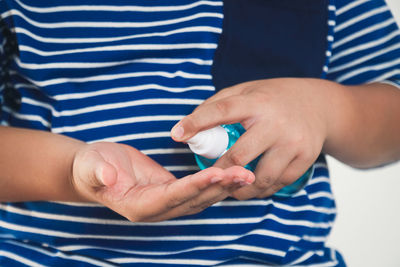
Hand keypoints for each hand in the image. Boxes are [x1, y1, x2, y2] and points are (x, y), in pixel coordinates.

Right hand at [72, 142, 254, 221]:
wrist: (94, 169)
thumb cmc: (91, 167)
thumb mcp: (90, 166)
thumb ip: (97, 172)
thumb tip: (107, 177)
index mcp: (139, 206)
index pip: (173, 197)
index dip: (195, 186)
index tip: (217, 173)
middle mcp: (158, 209)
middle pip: (194, 201)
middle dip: (220, 188)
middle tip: (244, 174)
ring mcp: (167, 202)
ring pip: (201, 198)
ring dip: (224, 187)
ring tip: (247, 174)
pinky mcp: (172, 192)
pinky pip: (199, 190)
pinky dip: (217, 183)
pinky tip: (233, 173)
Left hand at [171, 78, 333, 199]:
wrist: (319, 105)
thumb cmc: (273, 98)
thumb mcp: (246, 91)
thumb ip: (219, 105)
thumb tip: (190, 128)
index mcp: (256, 102)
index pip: (222, 111)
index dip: (196, 122)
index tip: (176, 134)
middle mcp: (275, 123)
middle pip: (239, 157)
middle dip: (219, 172)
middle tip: (208, 178)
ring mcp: (293, 143)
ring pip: (259, 178)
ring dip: (240, 188)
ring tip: (230, 186)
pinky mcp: (306, 159)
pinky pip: (277, 184)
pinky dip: (261, 189)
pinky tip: (253, 184)